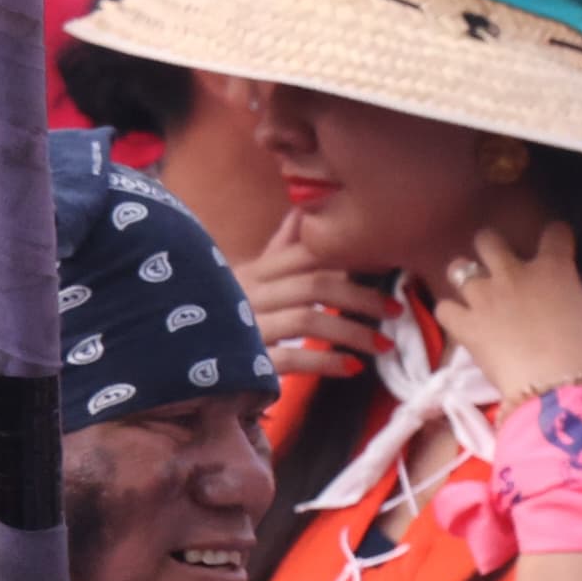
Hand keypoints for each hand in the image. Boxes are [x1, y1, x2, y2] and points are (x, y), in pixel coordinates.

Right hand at [235, 211, 388, 384]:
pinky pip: (290, 359)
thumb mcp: (249, 276)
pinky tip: (351, 368)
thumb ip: (281, 249)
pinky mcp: (245, 360)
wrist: (185, 353)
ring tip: (384, 346)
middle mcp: (249, 293)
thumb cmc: (224, 313)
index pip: (307, 255)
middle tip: (396, 311)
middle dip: (361, 298)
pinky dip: (324, 363)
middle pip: (315, 285)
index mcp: (255, 271)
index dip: (350, 259)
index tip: (386, 268)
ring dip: (352, 333)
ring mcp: (245, 326)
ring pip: (308, 320)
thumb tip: (302, 212)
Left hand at [434, 221, 581, 409]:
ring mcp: (485, 297)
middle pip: (488, 240)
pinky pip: (444, 308)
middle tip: (502, 265)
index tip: (562, 246)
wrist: (557, 390)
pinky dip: (451, 314)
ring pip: (458, 269)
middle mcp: (513, 274)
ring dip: (465, 278)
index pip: (555, 233)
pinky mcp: (466, 325)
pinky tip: (461, 322)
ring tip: (473, 292)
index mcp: (554, 269)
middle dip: (493, 248)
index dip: (559, 236)